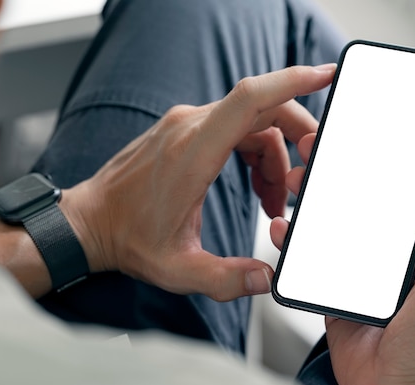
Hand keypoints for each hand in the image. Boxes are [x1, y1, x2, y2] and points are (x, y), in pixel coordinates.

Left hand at [62, 65, 336, 301]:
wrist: (88, 222)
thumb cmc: (127, 239)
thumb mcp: (178, 269)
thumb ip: (226, 278)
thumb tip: (267, 278)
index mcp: (193, 152)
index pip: (251, 99)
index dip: (293, 81)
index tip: (325, 76)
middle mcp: (189, 126)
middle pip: (262, 108)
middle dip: (296, 138)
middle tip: (301, 182)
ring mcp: (184, 124)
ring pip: (251, 119)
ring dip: (273, 155)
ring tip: (272, 199)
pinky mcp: (183, 130)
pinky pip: (233, 126)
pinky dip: (254, 151)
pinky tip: (255, 186)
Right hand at [271, 139, 414, 384]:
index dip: (413, 162)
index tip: (390, 136)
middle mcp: (400, 251)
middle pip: (375, 197)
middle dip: (350, 169)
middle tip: (326, 148)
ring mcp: (365, 265)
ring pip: (341, 218)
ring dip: (318, 196)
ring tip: (297, 179)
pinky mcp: (337, 281)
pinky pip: (315, 251)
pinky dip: (296, 236)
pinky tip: (283, 226)